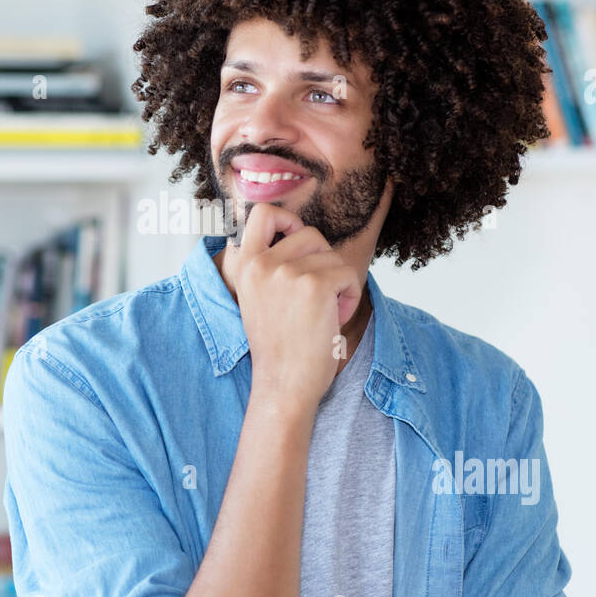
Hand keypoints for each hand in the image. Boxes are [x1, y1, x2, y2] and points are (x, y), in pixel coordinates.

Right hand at [234, 203, 362, 408]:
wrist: (284, 384)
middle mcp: (263, 264)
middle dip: (323, 260)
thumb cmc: (277, 346)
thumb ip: (269, 266)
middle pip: (311, 234)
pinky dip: (350, 296)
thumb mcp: (258, 298)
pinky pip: (348, 275)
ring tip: (324, 312)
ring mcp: (288, 273)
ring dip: (338, 282)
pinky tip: (334, 319)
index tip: (298, 242)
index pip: (263, 212)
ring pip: (333, 257)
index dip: (288, 220)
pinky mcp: (315, 285)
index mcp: (245, 265)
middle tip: (317, 295)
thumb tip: (297, 233)